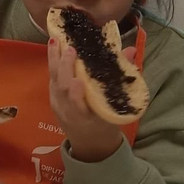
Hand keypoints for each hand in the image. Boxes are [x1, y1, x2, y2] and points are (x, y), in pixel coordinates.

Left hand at [47, 38, 125, 163]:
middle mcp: (68, 112)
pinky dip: (52, 64)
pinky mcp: (53, 98)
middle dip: (65, 68)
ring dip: (53, 60)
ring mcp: (58, 105)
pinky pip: (52, 80)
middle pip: (62, 89)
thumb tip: (131, 51)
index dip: (76, 95)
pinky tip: (53, 48)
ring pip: (54, 81)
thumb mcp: (118, 108)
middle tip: (70, 49)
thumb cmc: (107, 124)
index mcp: (86, 119)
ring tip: (55, 40)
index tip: (78, 80)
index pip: (77, 107)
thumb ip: (124, 81)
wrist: (90, 143)